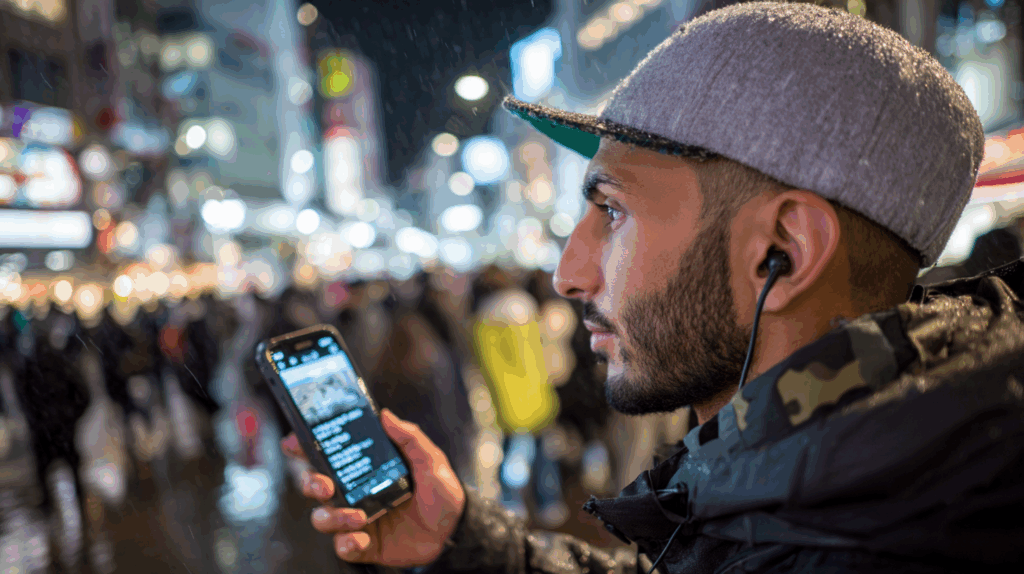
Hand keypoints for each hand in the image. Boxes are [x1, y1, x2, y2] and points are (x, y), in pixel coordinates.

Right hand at [280, 409, 466, 566]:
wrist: (456, 529)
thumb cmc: (442, 490)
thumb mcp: (431, 459)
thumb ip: (410, 437)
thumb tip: (385, 415)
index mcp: (365, 468)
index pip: (328, 455)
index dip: (304, 447)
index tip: (294, 443)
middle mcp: (355, 492)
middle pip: (314, 485)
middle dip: (311, 483)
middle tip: (326, 486)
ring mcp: (357, 519)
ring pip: (323, 518)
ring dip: (332, 517)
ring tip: (358, 517)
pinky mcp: (365, 544)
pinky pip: (343, 546)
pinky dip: (347, 544)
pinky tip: (360, 539)